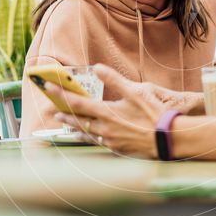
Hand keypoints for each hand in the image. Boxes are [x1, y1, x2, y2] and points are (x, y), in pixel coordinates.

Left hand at [47, 64, 169, 157]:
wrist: (167, 139)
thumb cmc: (154, 114)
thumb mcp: (136, 91)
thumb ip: (114, 80)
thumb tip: (97, 68)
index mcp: (107, 112)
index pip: (77, 102)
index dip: (61, 93)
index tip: (48, 87)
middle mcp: (104, 128)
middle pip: (77, 119)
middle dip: (63, 112)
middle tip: (53, 109)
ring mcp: (109, 140)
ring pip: (85, 132)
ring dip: (73, 126)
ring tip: (64, 122)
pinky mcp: (116, 148)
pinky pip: (95, 141)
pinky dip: (86, 137)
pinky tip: (84, 135)